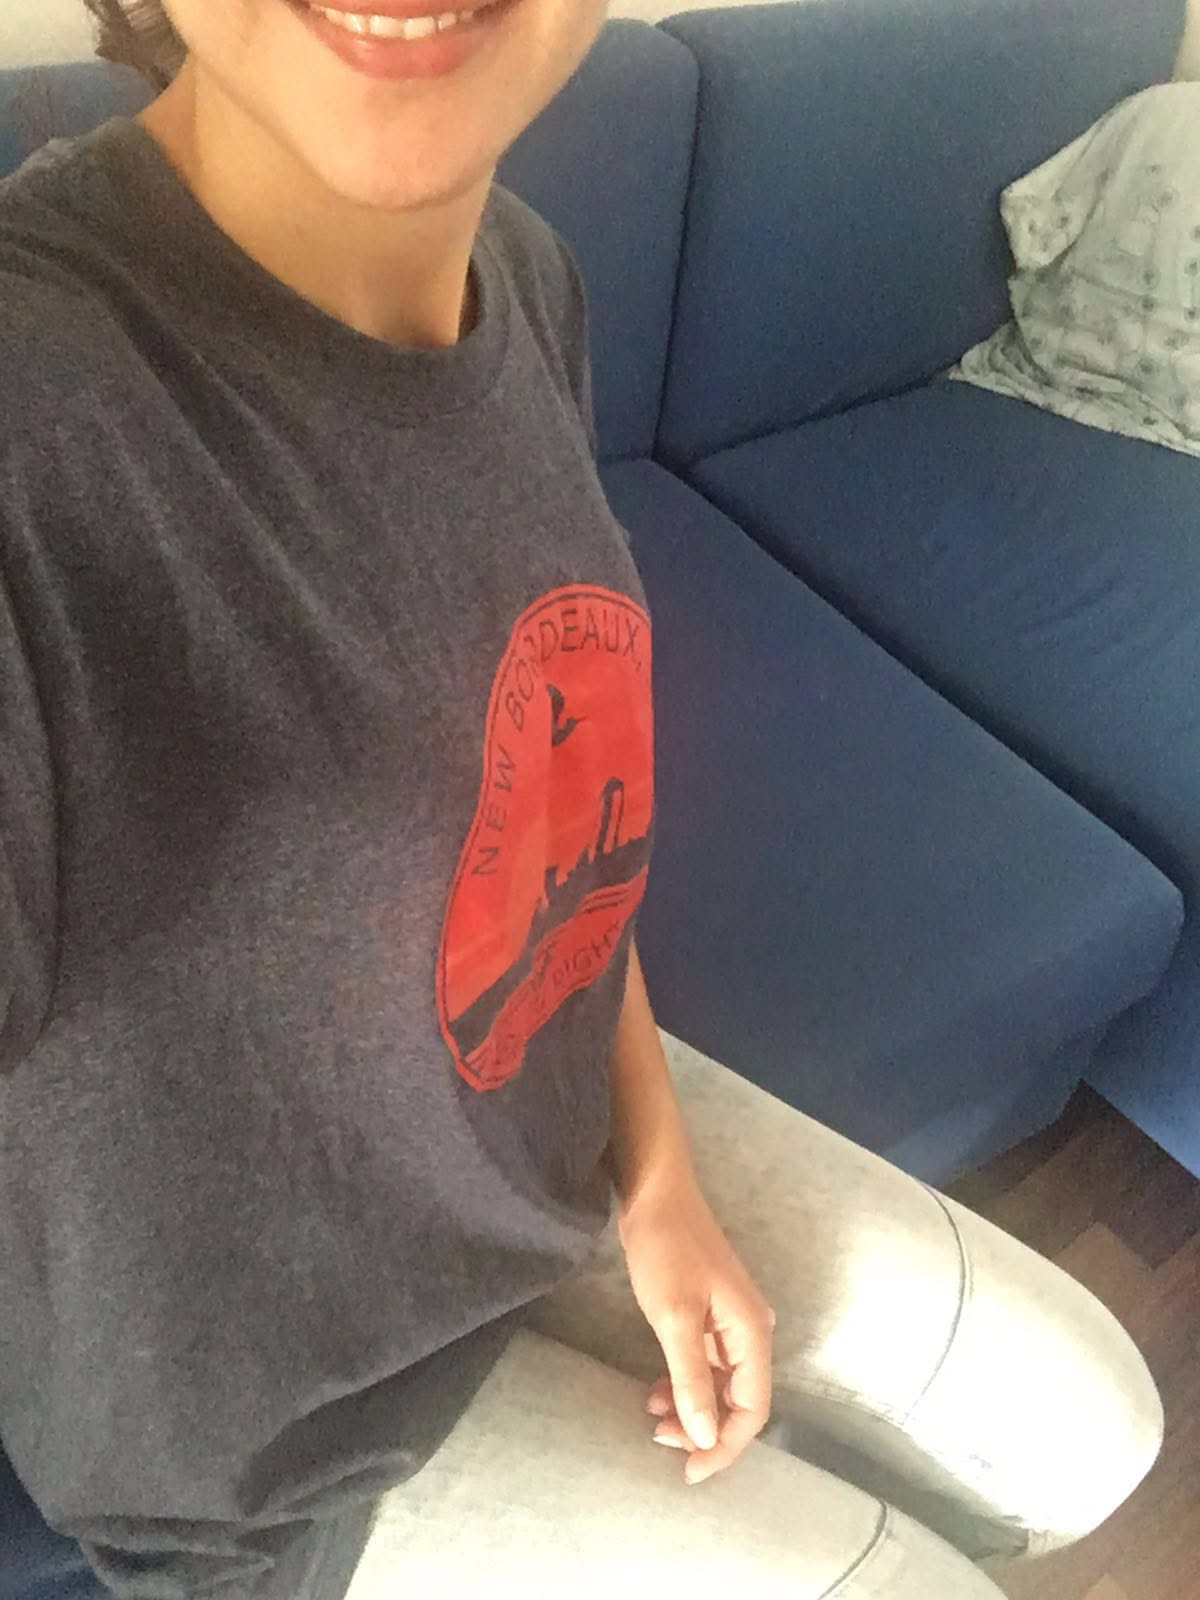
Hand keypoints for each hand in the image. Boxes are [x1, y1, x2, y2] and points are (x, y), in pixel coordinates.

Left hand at [617, 1173, 775, 1486]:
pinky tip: (657, 1390)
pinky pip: (706, 1363)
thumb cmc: (665, 1250)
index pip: (753, 1408)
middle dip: (704, 1429)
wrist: (654, 1192)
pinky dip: (684, 1383)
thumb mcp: (674, 1318)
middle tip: (658, 1440)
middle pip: (739, 1400)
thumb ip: (692, 1378)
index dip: (725, 1446)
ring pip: (720, 1384)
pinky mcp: (709, 1312)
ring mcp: (730, 1321)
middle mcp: (750, 1330)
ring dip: (691, 1408)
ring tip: (652, 1417)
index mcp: (752, 1333)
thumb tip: (706, 1435)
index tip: (688, 1470)